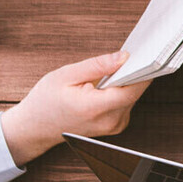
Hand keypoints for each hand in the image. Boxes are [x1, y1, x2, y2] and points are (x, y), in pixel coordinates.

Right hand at [0, 52, 151, 165]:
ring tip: (111, 71)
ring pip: (132, 97)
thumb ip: (97, 66)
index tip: (147, 54)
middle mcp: (108, 121)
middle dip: (133, 72)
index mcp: (95, 108)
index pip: (132, 89)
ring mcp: (114, 126)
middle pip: (134, 92)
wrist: (35, 127)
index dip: (142, 70)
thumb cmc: (46, 101)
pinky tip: (107, 84)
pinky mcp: (116, 126)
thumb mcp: (66, 75)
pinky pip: (127, 103)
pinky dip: (121, 91)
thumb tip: (124, 57)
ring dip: (126, 82)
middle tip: (128, 55)